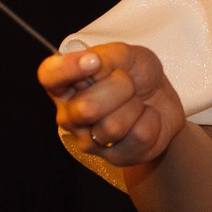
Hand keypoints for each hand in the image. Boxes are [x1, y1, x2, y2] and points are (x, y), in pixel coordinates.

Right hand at [40, 41, 186, 167]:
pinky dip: (151, 120)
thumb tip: (93, 62)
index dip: (67, 69)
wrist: (162, 99)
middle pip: (87, 108)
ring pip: (114, 126)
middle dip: (120, 88)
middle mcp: (69, 114)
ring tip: (135, 102)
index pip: (49, 76)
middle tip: (128, 83)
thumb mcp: (127, 54)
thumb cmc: (136, 75)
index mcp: (66, 83)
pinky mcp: (114, 157)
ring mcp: (88, 140)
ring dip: (135, 106)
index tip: (94, 61)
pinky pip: (138, 137)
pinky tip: (144, 117)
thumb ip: (107, 55)